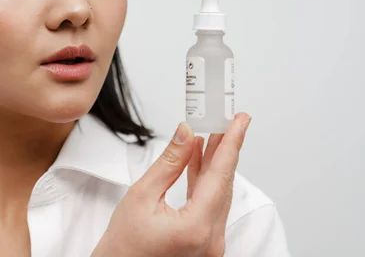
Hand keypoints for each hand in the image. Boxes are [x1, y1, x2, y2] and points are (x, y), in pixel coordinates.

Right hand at [91, 113, 251, 256]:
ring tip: (213, 133)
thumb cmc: (123, 246)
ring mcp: (210, 245)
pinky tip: (200, 160)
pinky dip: (206, 181)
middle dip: (225, 149)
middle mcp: (210, 240)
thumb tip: (185, 134)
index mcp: (196, 228)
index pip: (221, 175)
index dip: (232, 142)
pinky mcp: (204, 243)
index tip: (240, 120)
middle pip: (224, 183)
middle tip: (228, 120)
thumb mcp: (141, 196)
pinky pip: (210, 205)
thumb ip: (169, 162)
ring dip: (215, 163)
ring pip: (218, 193)